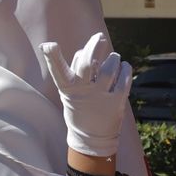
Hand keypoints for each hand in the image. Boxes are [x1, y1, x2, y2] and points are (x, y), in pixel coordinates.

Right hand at [39, 33, 131, 158]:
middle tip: (99, 37)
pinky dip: (125, 69)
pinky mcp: (116, 101)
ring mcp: (100, 97)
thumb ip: (75, 72)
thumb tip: (85, 50)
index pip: (58, 71)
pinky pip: (124, 79)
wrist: (92, 139)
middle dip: (93, 46)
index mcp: (68, 89)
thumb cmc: (80, 109)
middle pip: (86, 63)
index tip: (49, 45)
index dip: (53, 57)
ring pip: (108, 68)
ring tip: (114, 57)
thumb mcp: (71, 93)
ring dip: (113, 58)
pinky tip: (124, 66)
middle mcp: (83, 92)